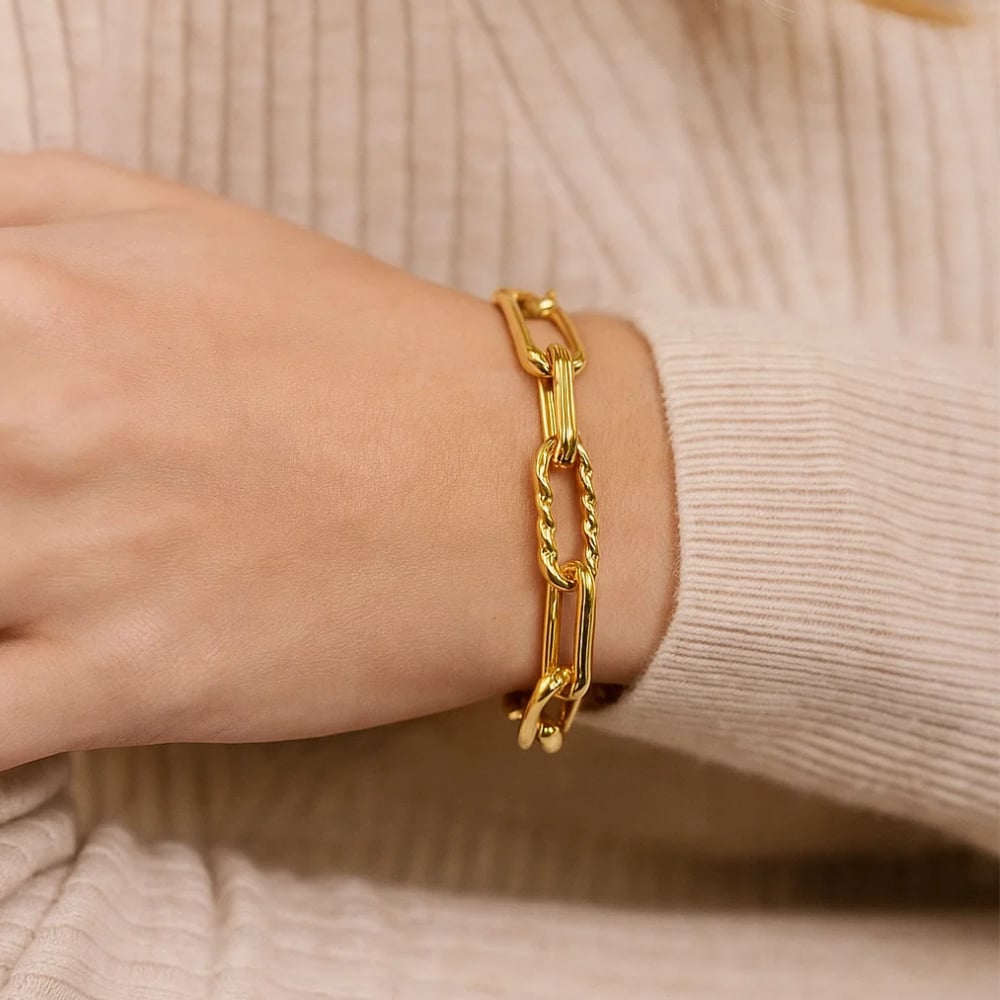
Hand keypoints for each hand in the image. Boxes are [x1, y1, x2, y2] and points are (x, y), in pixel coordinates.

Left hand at [0, 152, 674, 768]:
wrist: (514, 484)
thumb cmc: (362, 351)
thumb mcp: (184, 220)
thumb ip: (18, 213)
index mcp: (33, 297)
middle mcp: (36, 426)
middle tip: (24, 494)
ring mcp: (78, 566)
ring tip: (37, 562)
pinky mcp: (132, 682)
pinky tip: (18, 669)